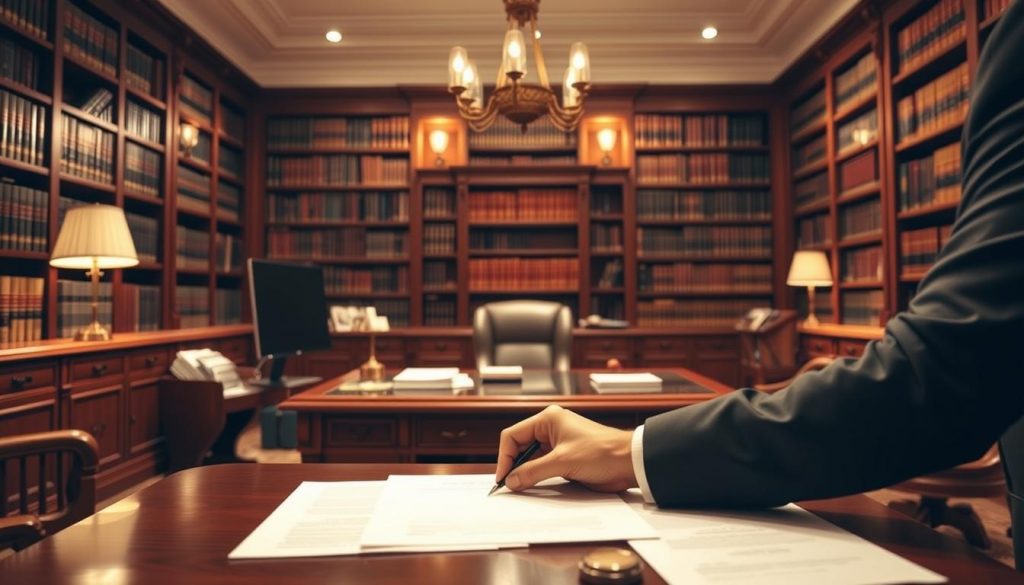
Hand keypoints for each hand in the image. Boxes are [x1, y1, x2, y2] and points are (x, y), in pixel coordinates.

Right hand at [495, 405, 637, 492]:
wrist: (629, 462)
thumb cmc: (601, 452)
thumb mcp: (563, 462)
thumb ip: (533, 471)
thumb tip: (512, 481)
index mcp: (548, 419)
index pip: (513, 435)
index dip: (505, 457)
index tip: (503, 477)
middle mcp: (550, 428)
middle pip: (520, 446)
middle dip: (513, 464)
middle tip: (508, 485)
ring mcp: (558, 443)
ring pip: (530, 457)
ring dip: (524, 472)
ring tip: (518, 487)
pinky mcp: (564, 457)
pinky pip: (542, 465)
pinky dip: (535, 476)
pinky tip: (532, 486)